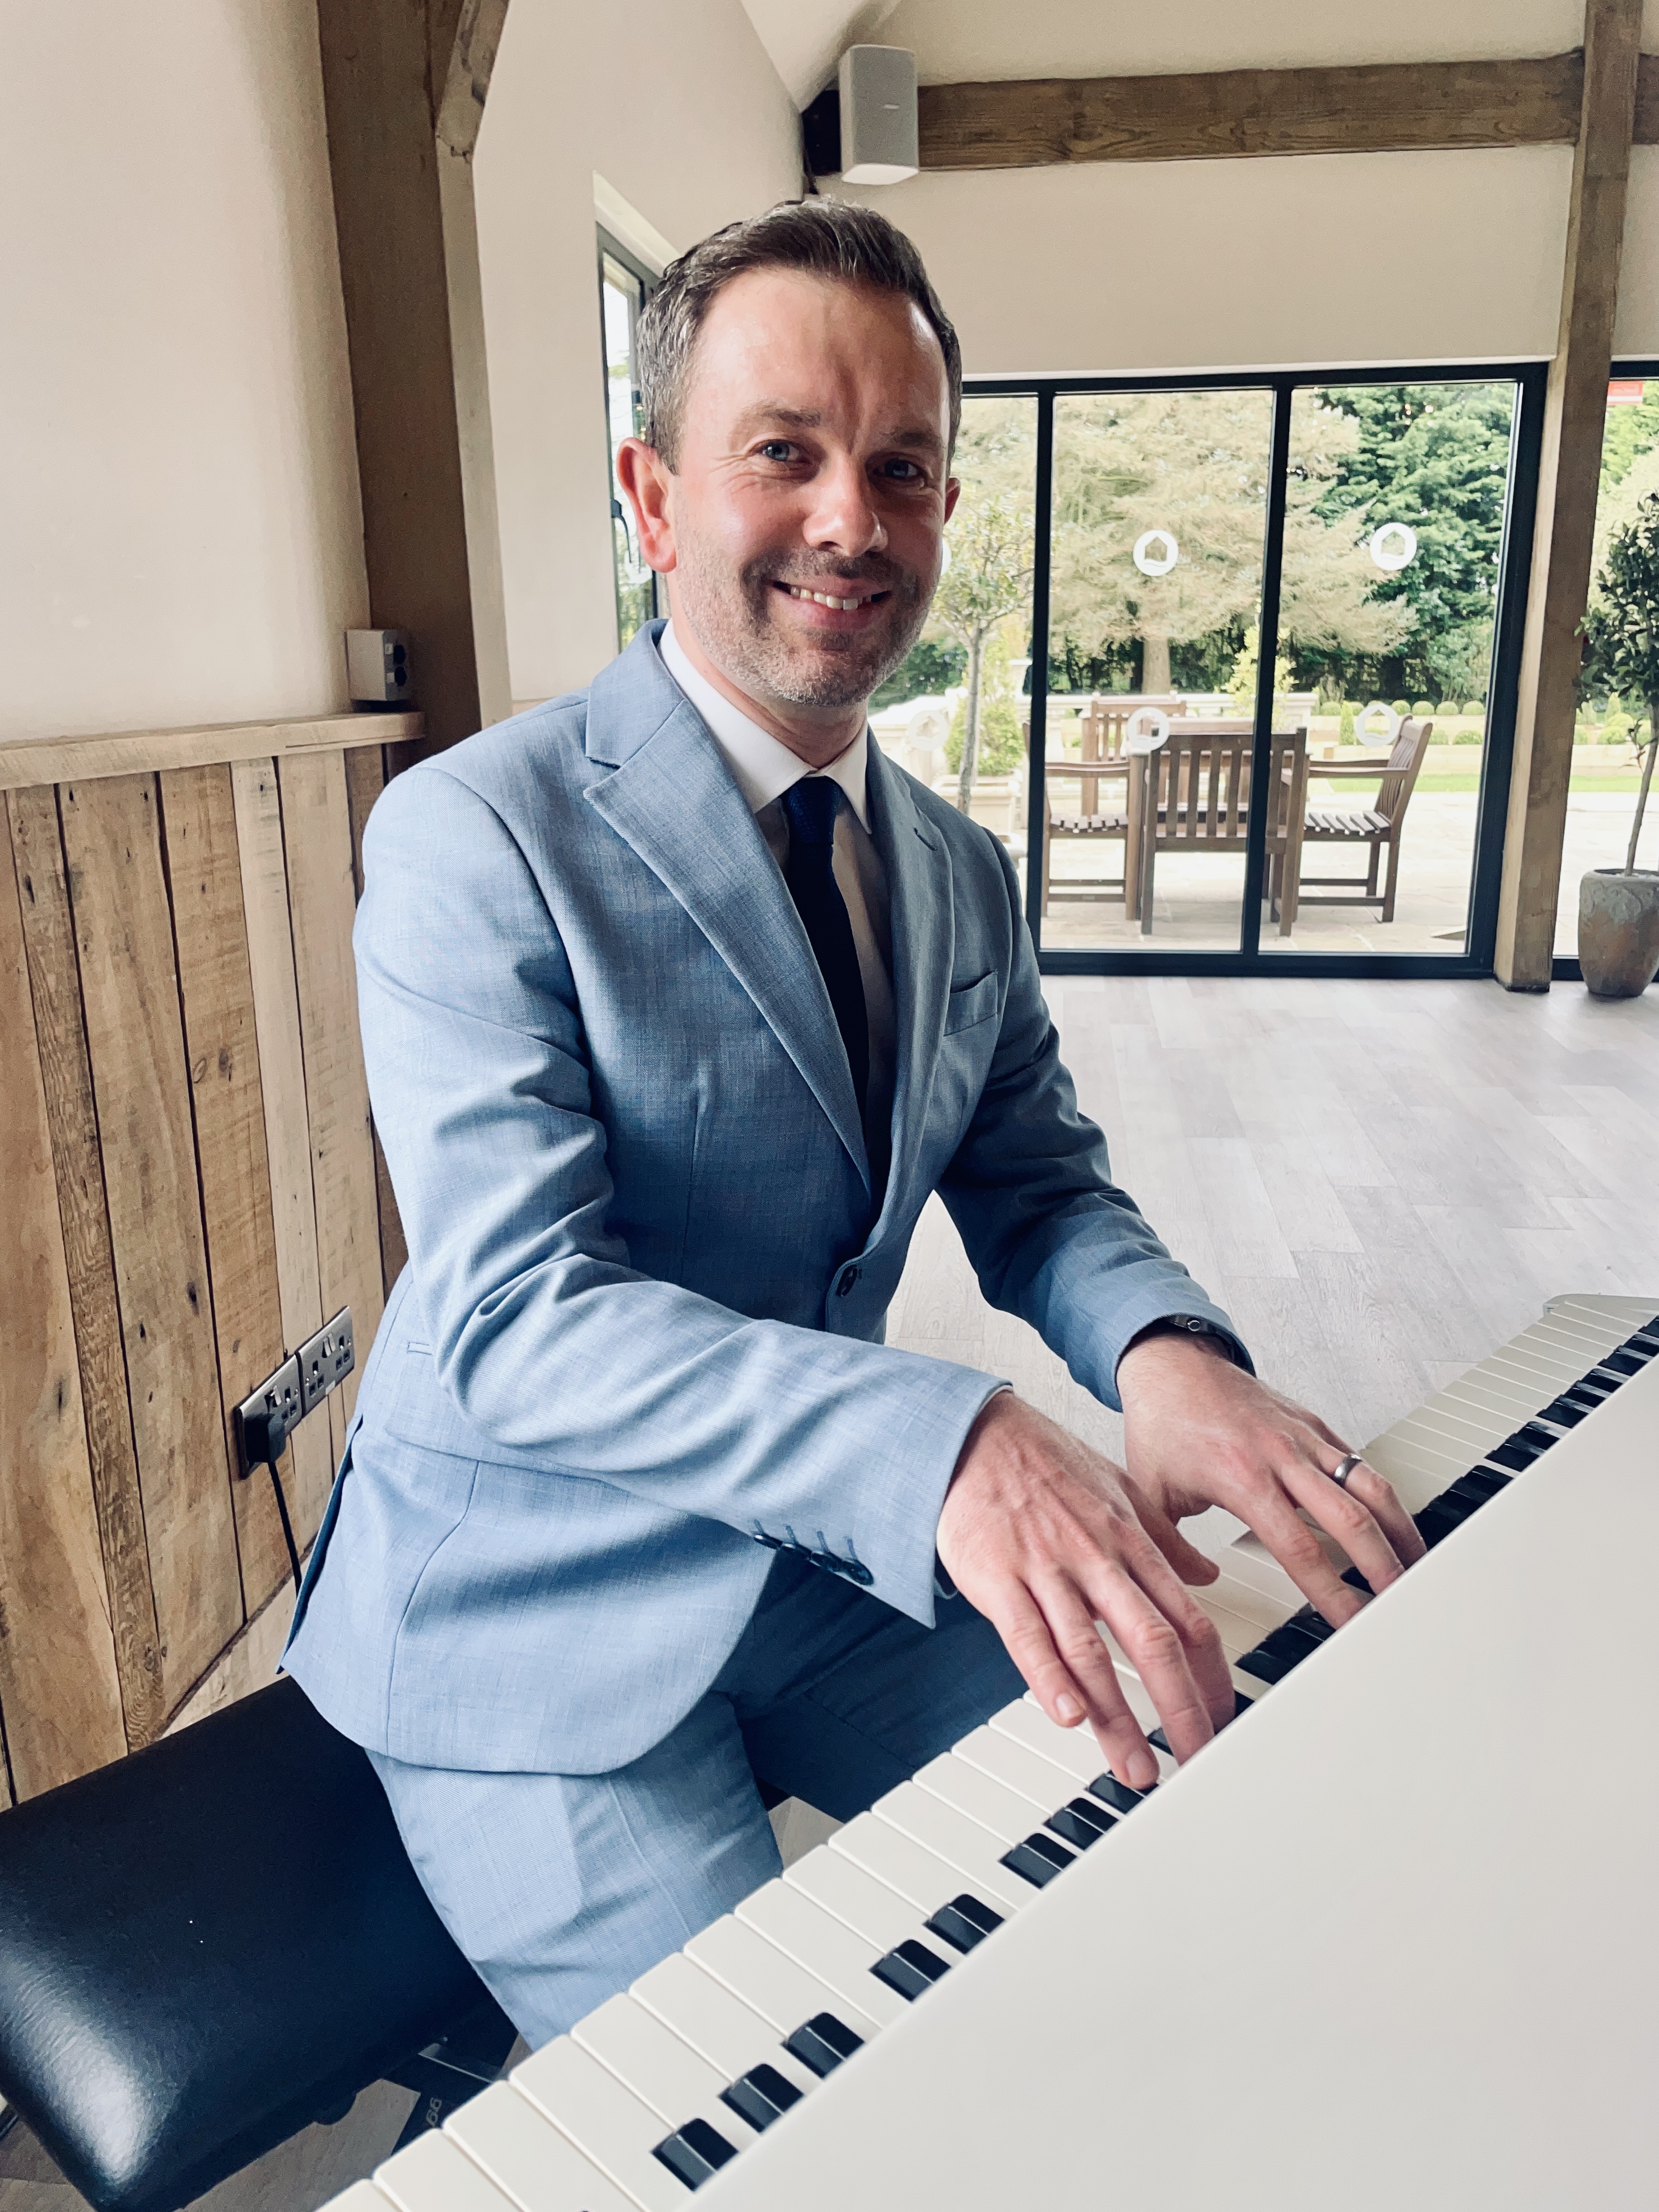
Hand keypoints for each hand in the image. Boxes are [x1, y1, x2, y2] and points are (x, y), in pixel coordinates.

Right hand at [936, 1392, 1235, 1790]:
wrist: (976, 1433)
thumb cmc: (1046, 1462)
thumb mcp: (1122, 1490)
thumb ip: (1166, 1540)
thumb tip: (1209, 1573)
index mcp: (1131, 1544)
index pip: (1188, 1620)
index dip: (1211, 1676)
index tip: (1223, 1719)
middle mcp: (1098, 1561)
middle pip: (1153, 1643)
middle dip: (1180, 1710)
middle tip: (1197, 1760)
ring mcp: (1048, 1571)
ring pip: (1092, 1652)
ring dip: (1118, 1718)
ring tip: (1136, 1769)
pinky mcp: (999, 1579)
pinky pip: (1027, 1636)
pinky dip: (1049, 1678)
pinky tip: (1068, 1716)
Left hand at [1116, 1332, 1426, 1629]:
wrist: (1170, 1361)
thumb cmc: (1162, 1423)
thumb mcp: (1151, 1493)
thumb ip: (1171, 1548)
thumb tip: (1194, 1588)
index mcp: (1241, 1478)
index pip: (1299, 1549)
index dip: (1331, 1592)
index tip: (1351, 1623)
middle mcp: (1281, 1455)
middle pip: (1350, 1520)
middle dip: (1382, 1567)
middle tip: (1401, 1604)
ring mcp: (1302, 1437)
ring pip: (1369, 1486)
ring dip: (1399, 1530)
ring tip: (1416, 1567)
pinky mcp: (1313, 1423)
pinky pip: (1359, 1462)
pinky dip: (1384, 1495)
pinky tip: (1395, 1523)